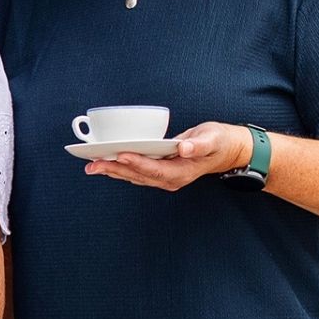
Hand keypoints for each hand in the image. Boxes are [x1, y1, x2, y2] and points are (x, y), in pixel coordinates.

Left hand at [84, 121, 248, 191]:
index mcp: (183, 172)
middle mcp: (171, 179)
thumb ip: (199, 144)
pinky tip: (107, 163)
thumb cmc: (219, 142)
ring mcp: (165, 178)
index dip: (137, 163)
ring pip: (135, 177)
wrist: (226, 150)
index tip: (120, 155)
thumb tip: (184, 148)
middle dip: (115, 169)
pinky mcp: (160, 172)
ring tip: (92, 166)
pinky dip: (121, 168)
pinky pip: (137, 173)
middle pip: (139, 176)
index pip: (155, 169)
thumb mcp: (213, 139)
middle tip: (93, 164)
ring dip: (113, 171)